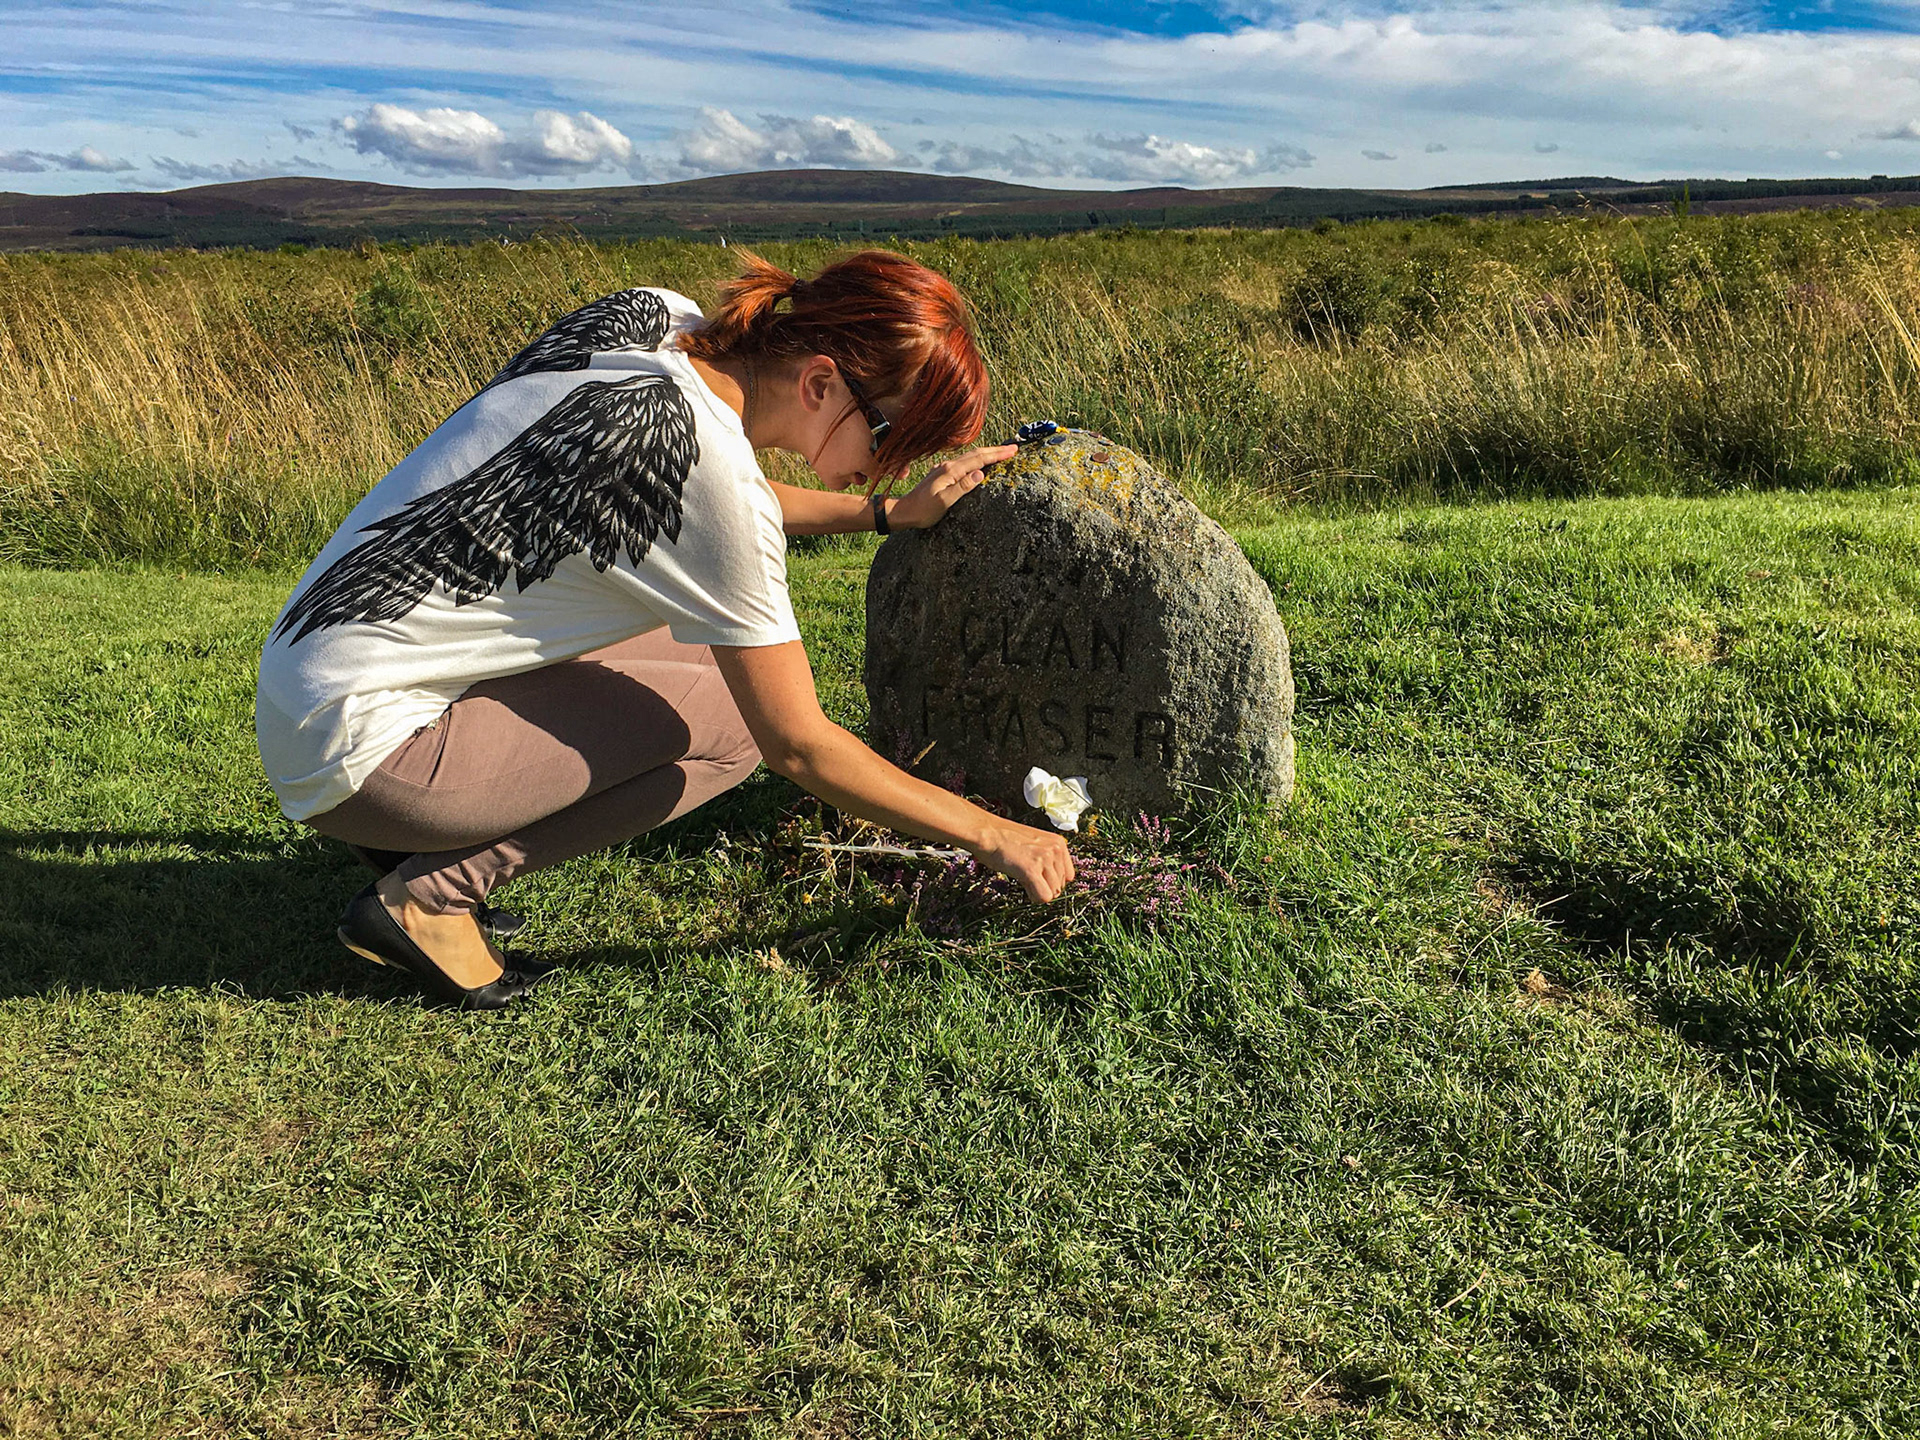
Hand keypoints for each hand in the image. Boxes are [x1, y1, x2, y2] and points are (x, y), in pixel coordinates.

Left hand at [888, 444, 1017, 529]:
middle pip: (976, 454)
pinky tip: (978, 463)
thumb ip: (962, 487)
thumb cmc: (923, 510)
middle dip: (996, 450)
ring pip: (970, 457)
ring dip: (987, 453)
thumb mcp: (944, 502)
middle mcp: (948, 466)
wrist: (904, 511)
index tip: (1013, 450)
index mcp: (951, 471)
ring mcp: (944, 468)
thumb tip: (980, 473)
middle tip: (1014, 448)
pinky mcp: (942, 473)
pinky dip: (976, 460)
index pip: (979, 459)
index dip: (998, 454)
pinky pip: (963, 462)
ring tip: (1001, 453)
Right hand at [974, 819, 1075, 902]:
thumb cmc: (1004, 838)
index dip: (1051, 880)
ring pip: (1052, 893)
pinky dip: (1034, 897)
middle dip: (1044, 885)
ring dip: (1037, 891)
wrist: (986, 832)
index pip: (1068, 876)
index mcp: (1058, 843)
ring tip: (1022, 876)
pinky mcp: (1032, 870)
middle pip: (1060, 886)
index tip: (1039, 876)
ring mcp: (1044, 859)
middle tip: (1026, 874)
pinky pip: (1043, 897)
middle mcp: (1055, 850)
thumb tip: (1052, 884)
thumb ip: (1048, 860)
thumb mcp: (1035, 844)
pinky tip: (1024, 886)